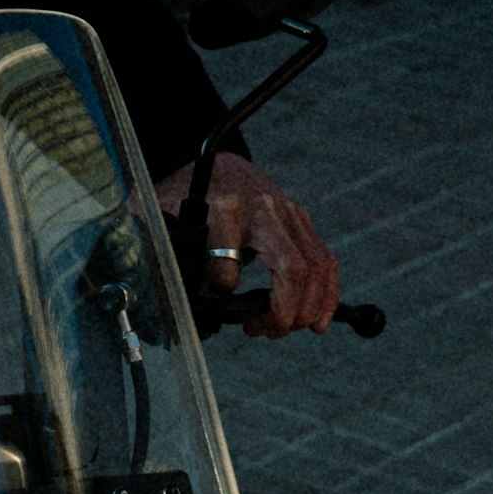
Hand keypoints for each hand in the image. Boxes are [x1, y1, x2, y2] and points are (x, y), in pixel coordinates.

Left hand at [158, 146, 337, 337]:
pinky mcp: (301, 221)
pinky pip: (325, 261)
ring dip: (305, 309)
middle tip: (259, 329)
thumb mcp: (166, 220)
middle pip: (293, 267)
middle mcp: (263, 209)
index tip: (219, 296)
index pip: (229, 249)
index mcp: (223, 207)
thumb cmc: (188, 197)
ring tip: (279, 328)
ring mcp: (289, 213)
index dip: (224, 279)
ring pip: (316, 267)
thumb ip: (174, 253)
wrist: (216, 164)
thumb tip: (183, 294)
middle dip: (283, 312)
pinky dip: (325, 296)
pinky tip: (316, 322)